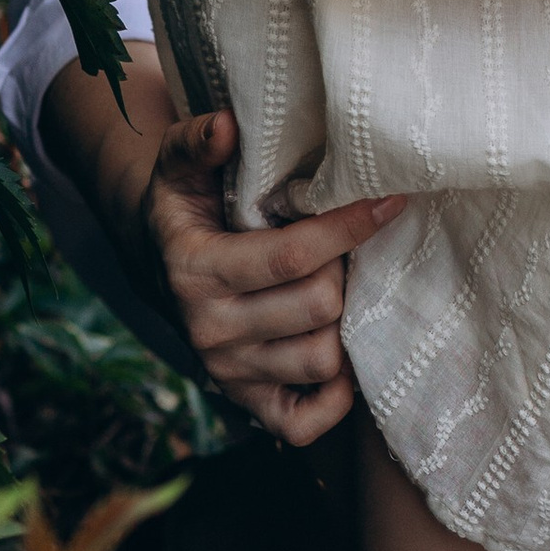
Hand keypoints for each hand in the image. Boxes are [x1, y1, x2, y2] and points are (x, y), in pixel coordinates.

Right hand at [140, 108, 403, 444]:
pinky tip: (341, 350)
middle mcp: (210, 332)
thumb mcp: (179, 166)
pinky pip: (304, 424)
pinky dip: (334, 396)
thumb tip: (227, 126)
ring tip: (346, 287)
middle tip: (354, 247)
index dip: (348, 227)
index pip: (291, 257)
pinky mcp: (247, 404)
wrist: (161, 264)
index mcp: (196, 272)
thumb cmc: (187, 207)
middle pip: (318, 308)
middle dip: (347, 270)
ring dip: (346, 323)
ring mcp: (229, 375)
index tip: (388, 199)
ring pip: (322, 360)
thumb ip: (198, 141)